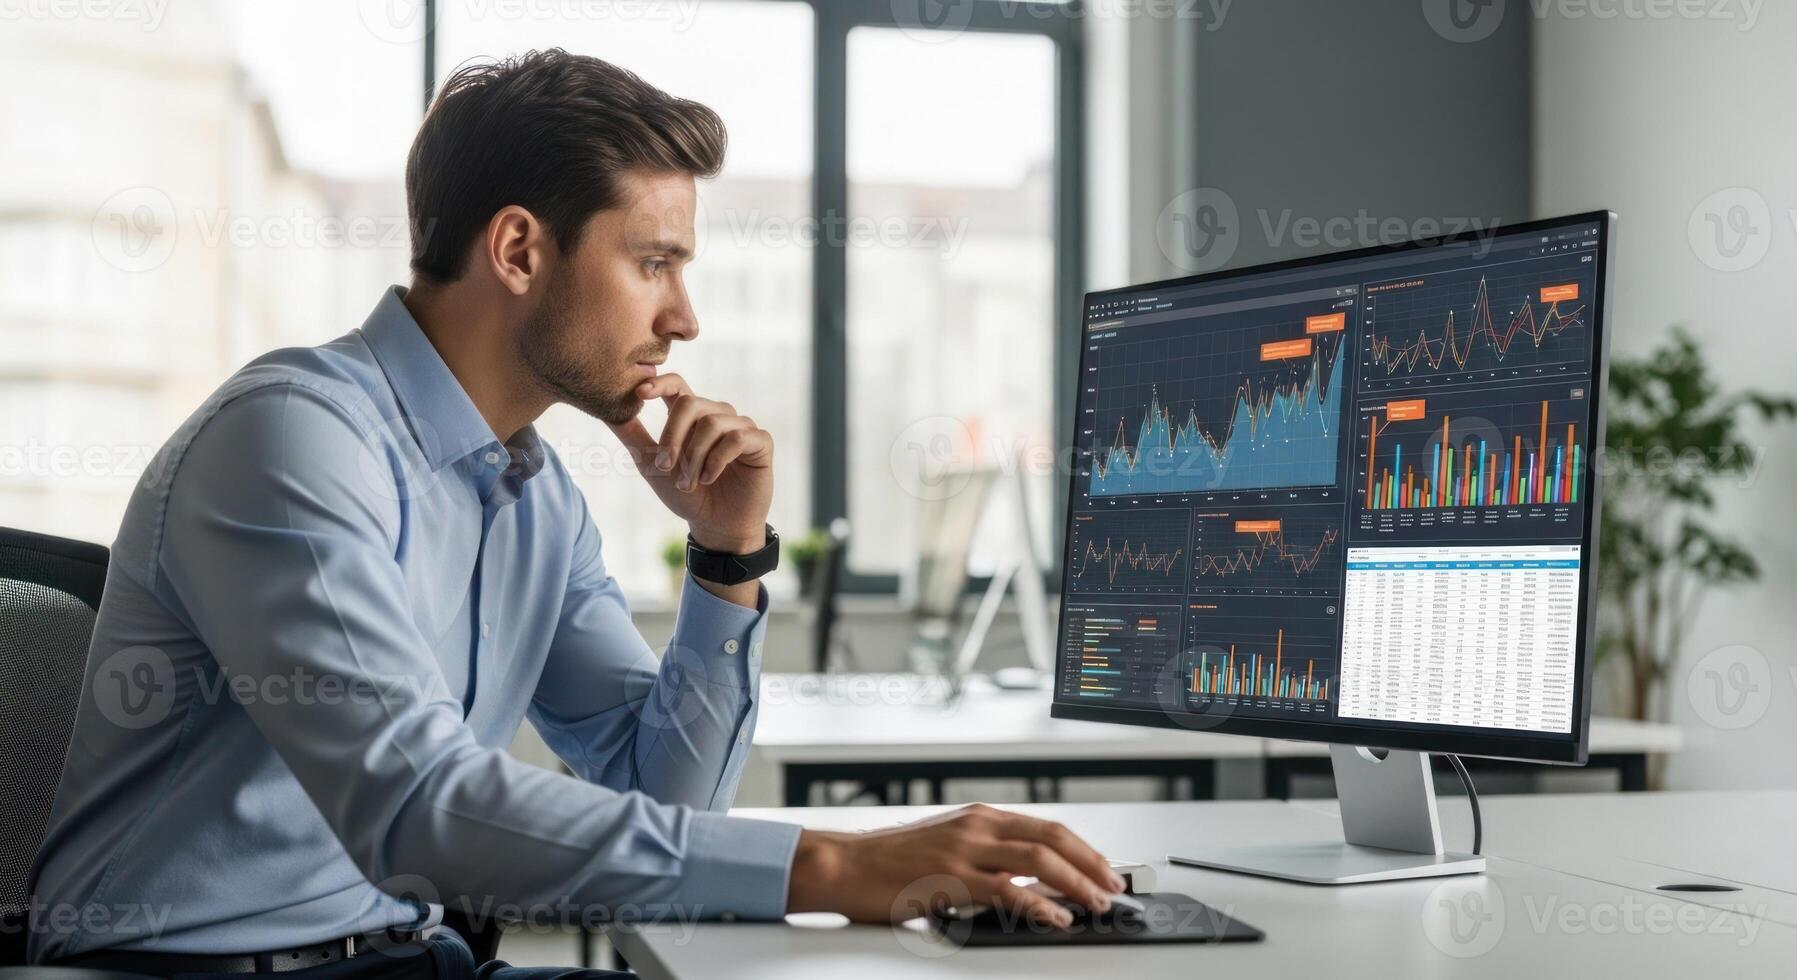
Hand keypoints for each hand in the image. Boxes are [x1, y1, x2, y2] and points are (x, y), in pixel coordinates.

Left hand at [606, 372, 772, 555]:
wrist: (717, 527)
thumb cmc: (688, 495)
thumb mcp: (653, 466)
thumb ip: (634, 438)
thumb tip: (606, 411)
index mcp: (692, 417)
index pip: (677, 386)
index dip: (660, 383)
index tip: (640, 393)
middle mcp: (717, 416)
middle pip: (690, 403)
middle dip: (672, 436)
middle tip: (665, 468)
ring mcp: (741, 427)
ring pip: (712, 423)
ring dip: (694, 458)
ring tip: (689, 484)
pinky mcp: (760, 442)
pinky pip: (736, 437)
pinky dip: (717, 460)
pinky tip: (709, 478)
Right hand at [785, 803, 1124, 928]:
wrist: (845, 865)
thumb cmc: (889, 861)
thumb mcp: (947, 847)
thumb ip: (986, 857)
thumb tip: (1028, 881)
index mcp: (980, 817)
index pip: (1046, 827)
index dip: (1082, 849)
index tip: (1104, 868)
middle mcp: (977, 827)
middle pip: (1052, 838)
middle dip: (1090, 863)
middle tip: (1112, 886)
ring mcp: (965, 851)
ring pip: (1038, 860)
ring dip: (1075, 883)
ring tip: (1095, 902)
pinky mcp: (951, 880)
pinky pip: (1007, 891)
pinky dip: (1039, 904)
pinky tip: (1055, 917)